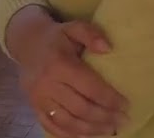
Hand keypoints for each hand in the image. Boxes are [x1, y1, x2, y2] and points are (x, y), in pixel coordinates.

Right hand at [17, 20, 127, 137]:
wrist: (27, 43)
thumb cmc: (57, 37)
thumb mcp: (74, 27)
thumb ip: (91, 34)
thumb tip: (108, 48)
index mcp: (59, 64)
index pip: (89, 87)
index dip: (109, 98)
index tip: (126, 105)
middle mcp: (46, 84)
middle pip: (80, 108)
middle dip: (105, 117)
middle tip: (123, 120)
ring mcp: (39, 99)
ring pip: (68, 122)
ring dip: (91, 129)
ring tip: (111, 129)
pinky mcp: (34, 108)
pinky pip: (53, 127)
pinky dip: (72, 135)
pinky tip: (89, 135)